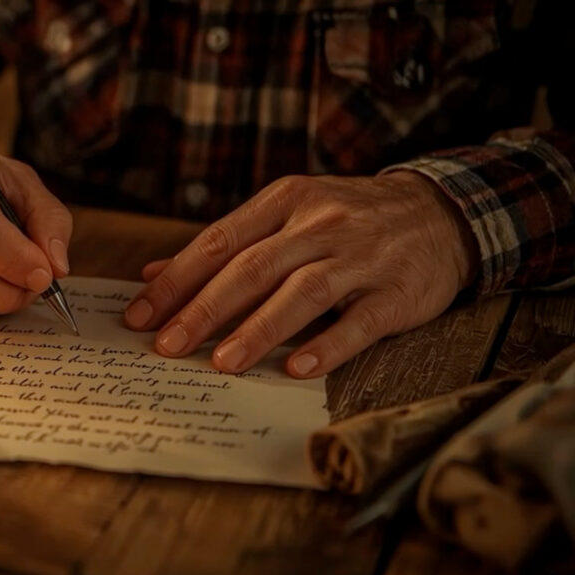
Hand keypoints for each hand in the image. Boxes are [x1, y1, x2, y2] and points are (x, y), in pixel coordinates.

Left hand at [123, 172, 477, 377]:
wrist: (441, 213)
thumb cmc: (346, 219)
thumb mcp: (285, 215)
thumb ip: (224, 246)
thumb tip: (153, 275)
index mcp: (285, 201)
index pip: (218, 242)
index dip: (175, 281)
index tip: (139, 316)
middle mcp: (320, 223)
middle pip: (253, 267)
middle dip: (205, 309)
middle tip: (167, 345)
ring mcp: (361, 257)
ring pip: (302, 292)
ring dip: (258, 328)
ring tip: (221, 362)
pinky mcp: (397, 292)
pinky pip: (359, 321)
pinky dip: (327, 344)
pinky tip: (296, 367)